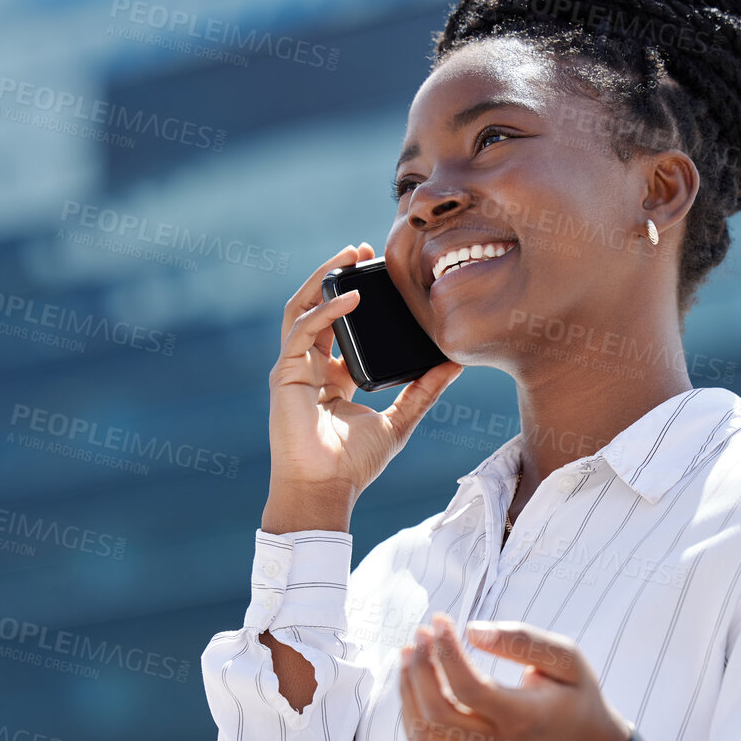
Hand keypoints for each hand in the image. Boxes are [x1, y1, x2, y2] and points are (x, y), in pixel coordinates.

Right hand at [265, 243, 464, 515]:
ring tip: (348, 256)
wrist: (326, 490)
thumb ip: (424, 391)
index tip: (381, 272)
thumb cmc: (354, 464)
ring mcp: (294, 369)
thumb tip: (455, 363)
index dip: (357, 297)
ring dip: (324, 279)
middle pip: (319, 308)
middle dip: (337, 275)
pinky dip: (326, 311)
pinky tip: (350, 297)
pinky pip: (302, 330)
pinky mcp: (285, 374)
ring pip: (302, 309)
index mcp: (334, 377)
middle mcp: (311, 368)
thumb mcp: (400, 420)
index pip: (342, 326)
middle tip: (362, 249)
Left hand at [398, 613, 640, 740]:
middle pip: (437, 713)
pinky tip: (415, 681)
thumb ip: (524, 641)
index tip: (440, 620)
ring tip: (410, 652)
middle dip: (420, 667)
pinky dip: (409, 711)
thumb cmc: (574, 695)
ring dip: (408, 688)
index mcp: (524, 719)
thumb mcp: (567, 660)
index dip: (447, 651)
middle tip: (420, 632)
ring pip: (422, 731)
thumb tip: (471, 630)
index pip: (470, 689)